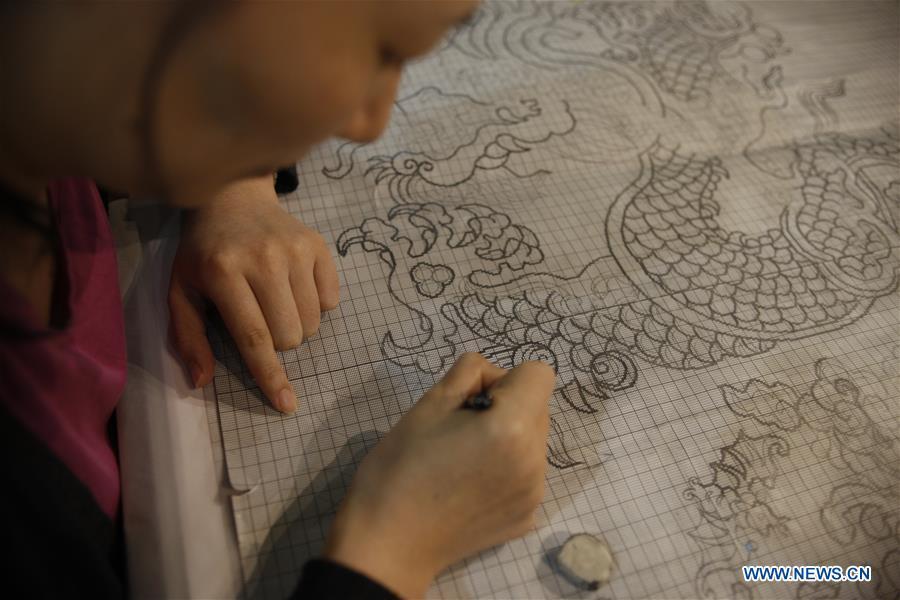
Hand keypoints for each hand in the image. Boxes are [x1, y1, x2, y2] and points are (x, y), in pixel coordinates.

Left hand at [168, 175, 339, 412]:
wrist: (231, 196)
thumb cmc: (203, 251)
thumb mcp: (180, 291)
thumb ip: (189, 337)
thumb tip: (202, 381)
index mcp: (224, 273)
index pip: (254, 337)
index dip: (270, 375)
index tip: (285, 404)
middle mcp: (264, 259)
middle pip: (289, 335)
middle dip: (278, 343)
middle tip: (260, 318)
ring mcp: (295, 250)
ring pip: (313, 322)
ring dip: (297, 326)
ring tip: (276, 302)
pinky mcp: (318, 245)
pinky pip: (331, 300)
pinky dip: (316, 305)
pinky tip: (294, 286)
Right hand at [324, 353, 554, 596]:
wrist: (388, 543)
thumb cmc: (399, 467)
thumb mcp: (429, 403)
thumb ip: (470, 373)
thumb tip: (492, 378)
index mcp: (512, 427)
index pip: (539, 373)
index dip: (504, 378)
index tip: (472, 402)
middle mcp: (535, 460)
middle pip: (538, 406)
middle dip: (507, 406)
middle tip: (462, 429)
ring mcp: (535, 493)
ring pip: (534, 439)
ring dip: (509, 437)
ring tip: (465, 459)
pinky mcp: (528, 516)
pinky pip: (528, 472)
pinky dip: (507, 469)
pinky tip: (471, 485)